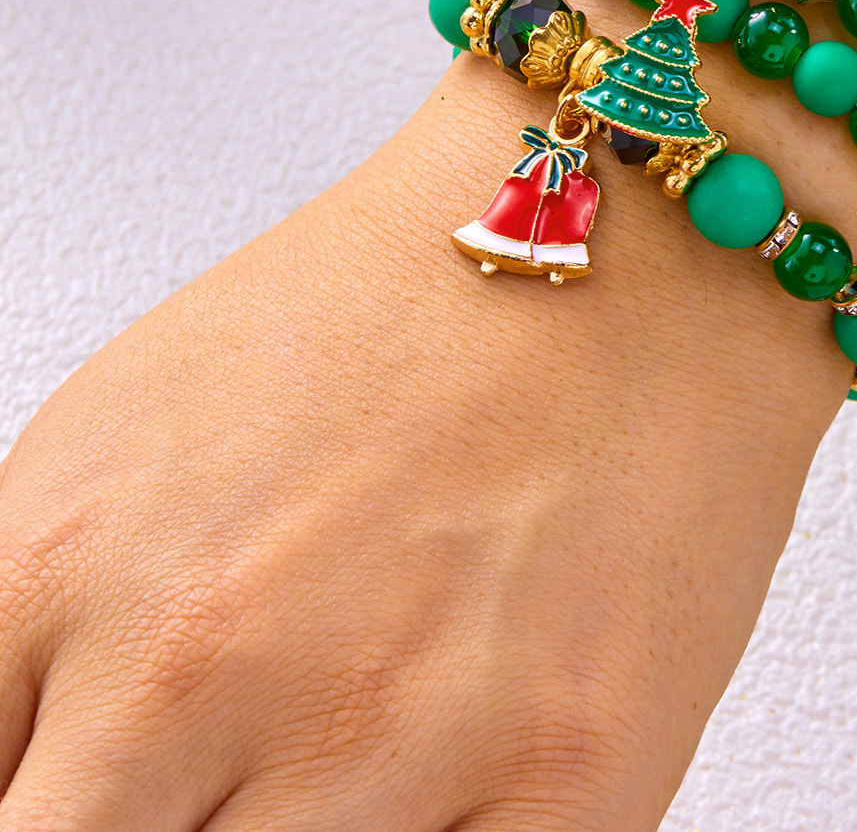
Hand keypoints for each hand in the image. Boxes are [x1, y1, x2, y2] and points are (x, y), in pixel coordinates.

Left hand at [0, 67, 847, 830]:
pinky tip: (427, 799)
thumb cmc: (409, 306)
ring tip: (332, 751)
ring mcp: (393, 735)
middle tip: (219, 781)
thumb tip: (29, 776)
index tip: (92, 799)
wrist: (634, 245)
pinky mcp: (570, 784)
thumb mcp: (129, 433)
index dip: (40, 814)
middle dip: (144, 826)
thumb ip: (29, 642)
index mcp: (70, 567)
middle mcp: (209, 664)